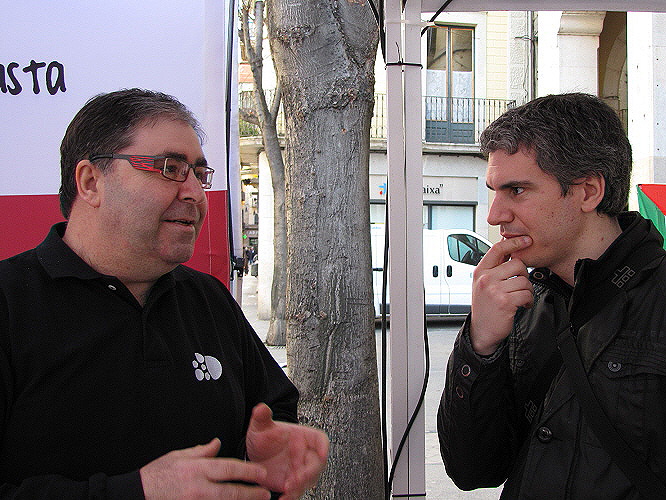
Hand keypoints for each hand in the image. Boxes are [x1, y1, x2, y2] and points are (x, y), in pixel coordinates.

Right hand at [140, 438, 270, 499]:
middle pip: (230, 492)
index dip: (248, 471)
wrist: (136, 494)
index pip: (228, 468)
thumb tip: (218, 443)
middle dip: (250, 493)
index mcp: (197, 469)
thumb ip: (201, 452)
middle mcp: (197, 487)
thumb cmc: (156, 474)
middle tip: (266, 494)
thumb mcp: (178, 456)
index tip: (262, 473)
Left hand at [246, 403, 329, 499]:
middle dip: (310, 472)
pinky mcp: (292, 483)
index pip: (320, 440)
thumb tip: (262, 407)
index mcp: (303, 437)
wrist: (255, 455)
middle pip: (317, 463)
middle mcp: (305, 454)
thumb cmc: (264, 438)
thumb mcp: (261, 426)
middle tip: (298, 478)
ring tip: (288, 489)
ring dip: (301, 485)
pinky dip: (292, 496)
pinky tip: (284, 498)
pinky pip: (297, 491)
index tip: (322, 453)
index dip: (323, 447)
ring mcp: (300, 470)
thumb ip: (262, 417)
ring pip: (309, 480)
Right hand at [470, 236, 533, 354]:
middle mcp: (486, 279)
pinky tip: (522, 304)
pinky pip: (526, 294)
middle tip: (520, 285)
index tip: (526, 240)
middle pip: (517, 264)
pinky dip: (528, 300)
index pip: (498, 249)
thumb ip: (495, 268)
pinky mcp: (505, 302)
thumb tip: (511, 251)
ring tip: (520, 297)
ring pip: (524, 280)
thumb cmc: (485, 307)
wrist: (482, 331)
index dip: (514, 242)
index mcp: (481, 271)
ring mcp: (494, 290)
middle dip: (524, 275)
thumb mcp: (483, 284)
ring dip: (527, 291)